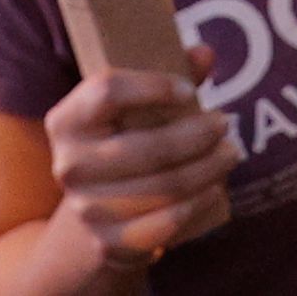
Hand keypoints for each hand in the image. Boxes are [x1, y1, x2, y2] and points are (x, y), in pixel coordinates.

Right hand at [40, 57, 234, 258]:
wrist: (93, 212)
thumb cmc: (120, 144)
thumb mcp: (130, 109)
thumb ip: (166, 77)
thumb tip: (205, 54)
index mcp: (67, 121)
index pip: (106, 92)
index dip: (153, 87)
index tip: (189, 90)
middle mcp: (69, 166)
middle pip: (145, 146)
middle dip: (196, 135)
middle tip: (226, 124)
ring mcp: (87, 209)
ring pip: (162, 187)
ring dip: (206, 170)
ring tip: (229, 154)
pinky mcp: (110, 243)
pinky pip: (163, 224)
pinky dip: (196, 205)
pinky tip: (215, 189)